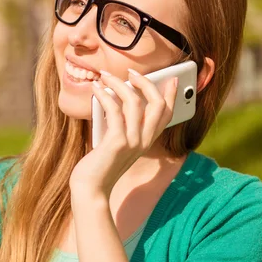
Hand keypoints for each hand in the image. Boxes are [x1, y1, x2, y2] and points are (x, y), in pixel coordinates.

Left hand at [69, 68, 178, 198]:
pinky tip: (96, 89)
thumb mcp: (116, 142)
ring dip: (118, 83)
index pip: (167, 115)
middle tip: (131, 72)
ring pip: (134, 101)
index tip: (170, 79)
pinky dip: (104, 95)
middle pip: (156, 104)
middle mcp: (144, 141)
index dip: (171, 95)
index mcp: (146, 141)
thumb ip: (121, 124)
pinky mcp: (116, 142)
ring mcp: (132, 142)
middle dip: (146, 82)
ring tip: (104, 76)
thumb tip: (115, 95)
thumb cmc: (99, 165)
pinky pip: (113, 110)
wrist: (91, 189)